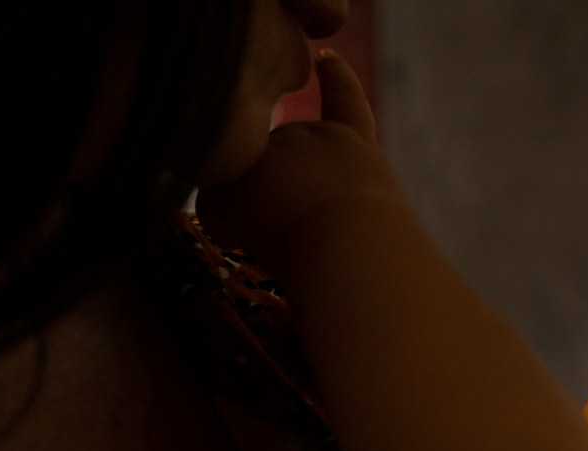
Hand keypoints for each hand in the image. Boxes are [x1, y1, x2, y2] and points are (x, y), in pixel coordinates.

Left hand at [196, 50, 405, 263]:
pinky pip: (215, 207)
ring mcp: (277, 144)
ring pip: (243, 188)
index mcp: (356, 149)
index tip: (325, 59)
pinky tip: (249, 239)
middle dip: (277, 201)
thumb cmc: (371, 253)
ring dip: (255, 219)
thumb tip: (282, 221)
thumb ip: (333, 206)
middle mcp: (316, 135)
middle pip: (277, 166)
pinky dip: (228, 228)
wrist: (356, 244)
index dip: (336, 77)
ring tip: (288, 240)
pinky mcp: (241, 165)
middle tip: (306, 236)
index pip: (345, 101)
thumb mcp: (369, 218)